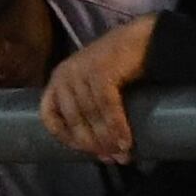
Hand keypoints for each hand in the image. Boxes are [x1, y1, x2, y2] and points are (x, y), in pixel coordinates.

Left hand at [39, 10, 163, 163]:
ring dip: (108, 139)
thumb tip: (101, 151)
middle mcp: (65, 75)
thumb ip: (89, 110)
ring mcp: (82, 71)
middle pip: (74, 120)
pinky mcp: (101, 71)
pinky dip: (117, 127)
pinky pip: (107, 107)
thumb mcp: (93, 87)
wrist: (143, 37)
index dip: (67, 139)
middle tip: (112, 158)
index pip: (51, 117)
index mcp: (58, 80)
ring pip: (91, 116)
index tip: (88, 152)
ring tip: (122, 154)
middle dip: (93, 143)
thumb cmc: (120, 64)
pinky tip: (126, 141)